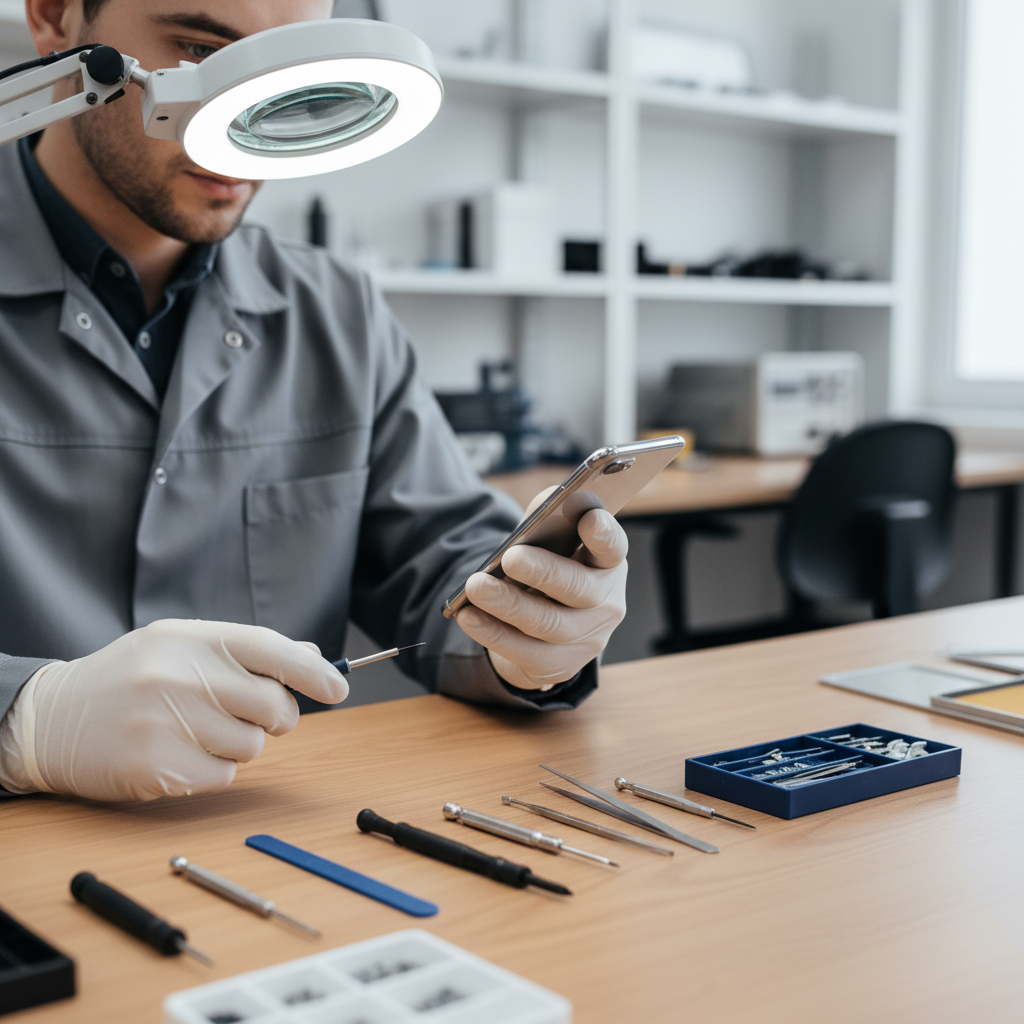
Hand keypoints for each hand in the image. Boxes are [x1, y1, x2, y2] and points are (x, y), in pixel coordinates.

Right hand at [0, 620, 346, 801]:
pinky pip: (222, 777)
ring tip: (197, 730)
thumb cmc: (130, 679)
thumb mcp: (180, 647)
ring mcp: (166, 722)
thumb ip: (244, 651)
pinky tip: (179, 754)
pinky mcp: (156, 767)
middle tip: (246, 714)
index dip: (312, 670)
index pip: (271, 649)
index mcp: (192, 638)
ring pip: (252, 745)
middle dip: (275, 716)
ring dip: (238, 745)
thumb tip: (313, 656)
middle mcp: (181, 675)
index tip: (339, 688)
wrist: (51, 718)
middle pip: (273, 705)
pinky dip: (212, 771)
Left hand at [456, 490, 627, 689]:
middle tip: (509, 557)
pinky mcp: (561, 666)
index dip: (603, 533)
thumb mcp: (548, 541)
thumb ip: (547, 519)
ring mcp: (587, 639)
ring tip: (474, 587)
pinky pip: (526, 653)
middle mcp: (606, 603)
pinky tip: (468, 616)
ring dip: (508, 605)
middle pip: (578, 589)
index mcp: (607, 563)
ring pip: (548, 624)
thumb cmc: (545, 568)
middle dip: (543, 572)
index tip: (588, 517)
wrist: (537, 623)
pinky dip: (493, 634)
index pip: (612, 547)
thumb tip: (542, 510)